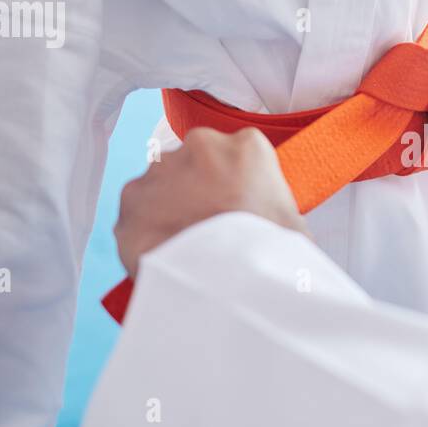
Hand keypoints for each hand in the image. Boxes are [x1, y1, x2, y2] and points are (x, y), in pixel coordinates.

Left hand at [114, 127, 309, 278]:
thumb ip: (279, 213)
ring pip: (163, 184)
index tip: (238, 209)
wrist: (225, 281)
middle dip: (199, 190)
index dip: (238, 184)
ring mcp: (161, 169)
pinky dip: (146, 230)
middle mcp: (200, 145)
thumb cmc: (269, 254)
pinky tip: (163, 254)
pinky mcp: (131, 196)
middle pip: (197, 163)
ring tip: (184, 245)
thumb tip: (277, 229)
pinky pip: (137, 212)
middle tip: (209, 228)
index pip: (240, 154)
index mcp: (247, 146)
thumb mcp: (295, 228)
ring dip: (169, 207)